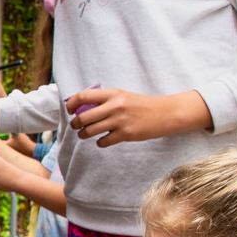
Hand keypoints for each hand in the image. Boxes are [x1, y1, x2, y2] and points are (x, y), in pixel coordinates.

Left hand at [66, 89, 211, 146]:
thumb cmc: (142, 104)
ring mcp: (120, 121)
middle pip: (83, 117)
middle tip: (76, 126)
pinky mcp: (126, 134)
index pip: (83, 96)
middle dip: (75, 124)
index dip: (71, 104)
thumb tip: (82, 108)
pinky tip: (103, 140)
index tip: (70, 110)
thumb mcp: (123, 95)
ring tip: (85, 134)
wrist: (166, 113)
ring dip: (84, 134)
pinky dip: (100, 142)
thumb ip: (104, 100)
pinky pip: (103, 141)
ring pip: (90, 131)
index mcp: (113, 94)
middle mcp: (115, 106)